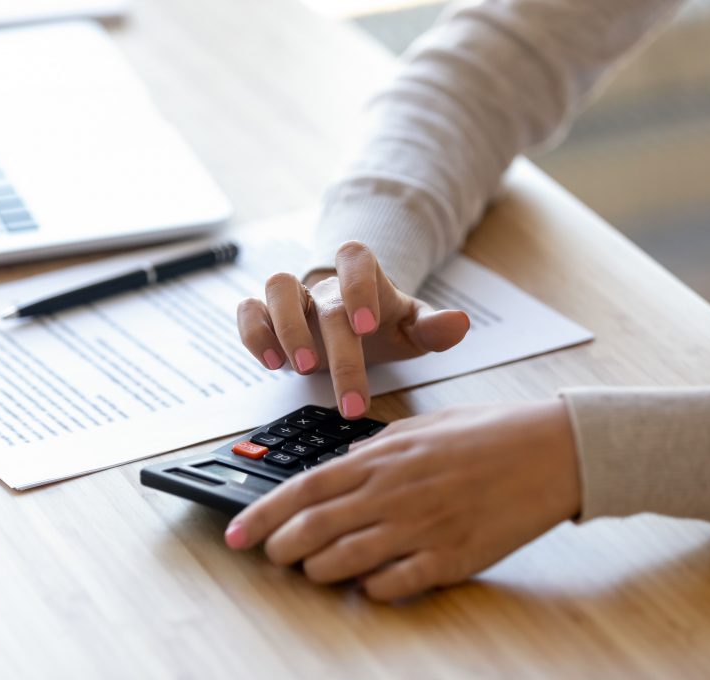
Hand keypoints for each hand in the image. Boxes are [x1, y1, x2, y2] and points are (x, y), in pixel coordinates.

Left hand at [223, 401, 580, 601]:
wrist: (552, 451)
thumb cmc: (488, 433)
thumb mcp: (421, 427)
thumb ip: (374, 447)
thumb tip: (339, 466)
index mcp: (382, 458)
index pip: (303, 490)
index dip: (261, 516)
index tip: (236, 534)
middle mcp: (393, 493)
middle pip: (313, 531)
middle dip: (281, 548)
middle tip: (273, 556)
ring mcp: (421, 529)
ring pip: (343, 564)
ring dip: (319, 571)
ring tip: (317, 568)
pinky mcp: (451, 560)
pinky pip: (391, 586)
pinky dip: (370, 588)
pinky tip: (370, 580)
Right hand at [236, 241, 470, 418]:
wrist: (352, 321)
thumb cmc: (383, 324)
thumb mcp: (412, 328)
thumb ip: (433, 327)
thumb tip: (460, 324)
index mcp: (363, 275)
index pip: (356, 259)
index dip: (359, 286)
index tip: (368, 325)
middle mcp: (325, 284)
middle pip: (326, 302)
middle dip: (337, 352)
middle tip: (350, 399)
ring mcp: (294, 297)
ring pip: (276, 288)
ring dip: (287, 329)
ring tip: (303, 370)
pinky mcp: (267, 315)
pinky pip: (249, 311)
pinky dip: (254, 334)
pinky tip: (271, 363)